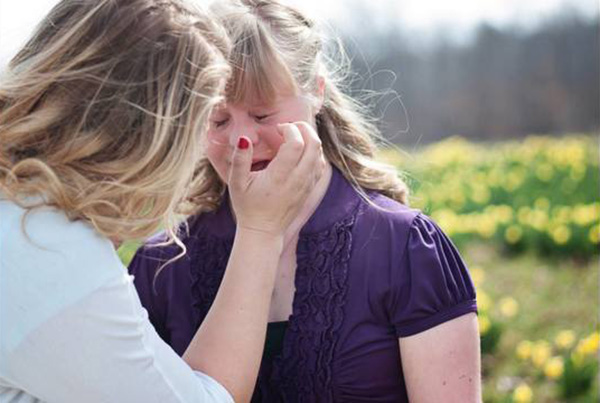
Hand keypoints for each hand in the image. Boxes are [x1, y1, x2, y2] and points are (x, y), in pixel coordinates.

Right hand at [227, 122, 325, 239]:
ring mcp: (307, 185)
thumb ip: (240, 159)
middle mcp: (298, 180)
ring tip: (294, 137)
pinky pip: (320, 165)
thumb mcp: (236, 182)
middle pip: (314, 145)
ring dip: (310, 140)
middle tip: (290, 127)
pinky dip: (314, 153)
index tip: (278, 129)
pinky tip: (301, 151)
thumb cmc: (247, 206)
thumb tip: (245, 139)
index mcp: (280, 176)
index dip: (290, 129)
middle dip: (304, 129)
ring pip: (319, 154)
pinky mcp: (310, 189)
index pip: (296, 144)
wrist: (263, 231)